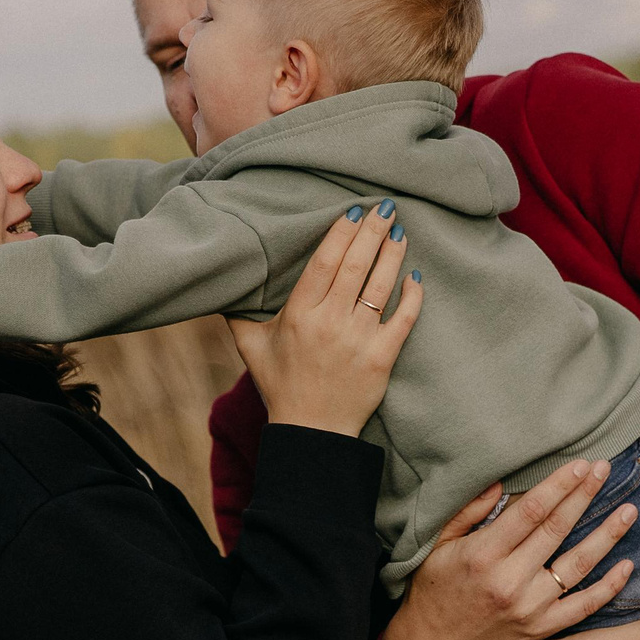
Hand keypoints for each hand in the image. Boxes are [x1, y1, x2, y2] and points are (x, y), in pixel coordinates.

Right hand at [229, 202, 422, 435]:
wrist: (312, 432)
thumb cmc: (281, 386)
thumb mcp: (250, 347)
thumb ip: (239, 313)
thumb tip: (224, 284)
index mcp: (299, 315)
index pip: (324, 263)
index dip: (341, 233)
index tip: (354, 211)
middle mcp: (329, 323)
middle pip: (356, 266)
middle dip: (373, 232)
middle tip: (387, 207)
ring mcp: (358, 341)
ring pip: (381, 287)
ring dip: (393, 255)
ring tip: (400, 231)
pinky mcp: (381, 359)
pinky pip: (403, 320)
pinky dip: (412, 296)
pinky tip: (415, 275)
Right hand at [376, 459, 639, 639]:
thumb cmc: (434, 591)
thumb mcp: (439, 546)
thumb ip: (469, 512)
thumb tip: (501, 480)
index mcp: (483, 555)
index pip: (531, 511)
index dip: (559, 485)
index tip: (580, 464)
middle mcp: (510, 581)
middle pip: (557, 530)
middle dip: (584, 496)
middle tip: (605, 469)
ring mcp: (530, 608)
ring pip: (578, 566)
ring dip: (607, 536)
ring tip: (629, 511)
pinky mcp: (542, 630)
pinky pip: (583, 606)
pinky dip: (609, 587)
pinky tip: (627, 564)